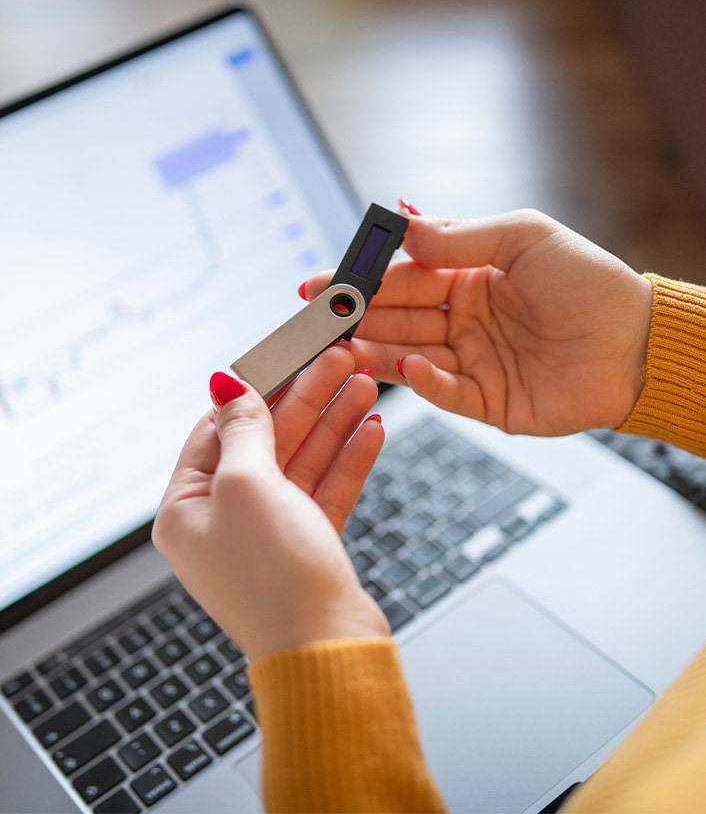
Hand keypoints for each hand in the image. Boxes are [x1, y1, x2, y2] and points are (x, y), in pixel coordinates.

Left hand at [152, 346, 388, 661]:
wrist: (326, 652)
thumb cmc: (274, 579)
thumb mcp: (246, 486)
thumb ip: (242, 429)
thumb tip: (224, 384)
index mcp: (187, 508)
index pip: (218, 429)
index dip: (256, 389)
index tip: (288, 354)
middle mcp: (224, 520)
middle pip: (268, 440)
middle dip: (307, 399)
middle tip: (341, 359)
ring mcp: (268, 533)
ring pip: (303, 461)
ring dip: (334, 421)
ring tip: (363, 384)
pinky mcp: (307, 545)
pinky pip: (325, 490)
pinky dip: (348, 459)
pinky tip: (370, 429)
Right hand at [303, 209, 651, 435]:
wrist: (637, 343)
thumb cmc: (587, 281)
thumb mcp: (524, 237)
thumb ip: (462, 235)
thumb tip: (403, 227)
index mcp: (469, 277)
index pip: (405, 276)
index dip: (365, 278)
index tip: (328, 280)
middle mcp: (463, 319)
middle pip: (398, 318)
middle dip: (358, 317)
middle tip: (319, 318)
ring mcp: (472, 361)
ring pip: (410, 355)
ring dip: (374, 351)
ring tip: (341, 347)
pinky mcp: (486, 401)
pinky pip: (446, 391)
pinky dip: (424, 380)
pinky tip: (407, 366)